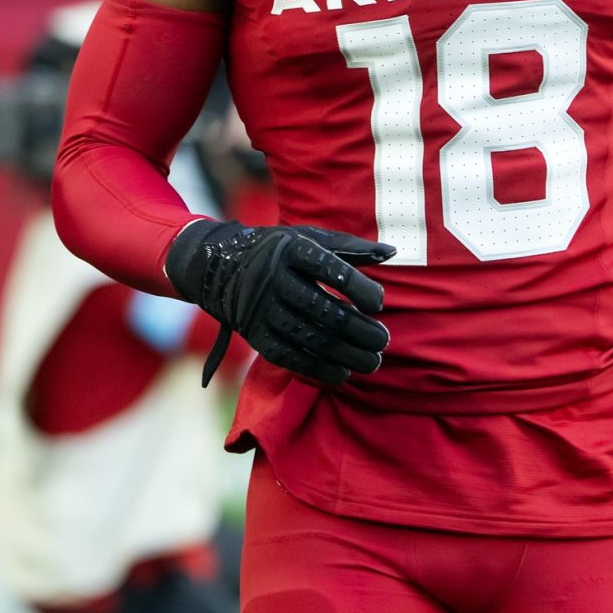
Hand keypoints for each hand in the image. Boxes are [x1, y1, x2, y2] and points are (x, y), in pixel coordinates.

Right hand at [166, 220, 393, 385]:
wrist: (220, 266)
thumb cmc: (282, 250)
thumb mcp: (311, 238)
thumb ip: (351, 247)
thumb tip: (392, 253)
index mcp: (292, 249)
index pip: (328, 267)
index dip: (357, 287)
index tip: (380, 303)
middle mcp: (273, 278)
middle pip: (320, 307)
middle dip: (356, 328)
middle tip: (383, 341)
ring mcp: (260, 308)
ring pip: (306, 335)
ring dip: (342, 353)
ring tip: (372, 361)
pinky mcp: (253, 334)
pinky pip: (286, 356)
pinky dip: (315, 368)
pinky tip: (342, 374)